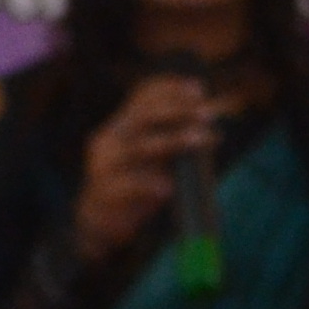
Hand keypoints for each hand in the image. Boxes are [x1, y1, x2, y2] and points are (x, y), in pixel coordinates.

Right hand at [71, 75, 215, 261]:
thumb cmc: (133, 185)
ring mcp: (105, 164)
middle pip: (145, 116)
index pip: (143, 96)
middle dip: (179, 110)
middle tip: (209, 113)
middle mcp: (111, 138)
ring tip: (202, 139)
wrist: (99, 220)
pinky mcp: (105, 190)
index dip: (171, 88)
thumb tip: (208, 123)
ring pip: (141, 146)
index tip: (200, 89)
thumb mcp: (151, 157)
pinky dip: (151, 184)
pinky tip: (169, 188)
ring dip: (175, 140)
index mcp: (121, 125)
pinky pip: (129, 184)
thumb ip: (171, 140)